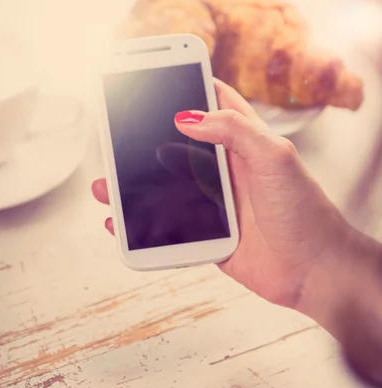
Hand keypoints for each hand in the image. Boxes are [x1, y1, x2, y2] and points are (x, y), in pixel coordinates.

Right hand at [92, 80, 350, 309]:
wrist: (313, 270)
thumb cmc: (305, 212)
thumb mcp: (275, 158)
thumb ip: (235, 131)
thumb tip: (188, 117)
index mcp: (244, 145)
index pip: (214, 108)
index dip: (189, 93)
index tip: (158, 84)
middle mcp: (225, 171)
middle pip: (176, 150)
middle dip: (144, 144)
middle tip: (114, 140)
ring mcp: (213, 204)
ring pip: (165, 189)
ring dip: (135, 187)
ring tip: (106, 185)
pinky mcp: (206, 234)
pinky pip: (167, 226)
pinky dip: (142, 225)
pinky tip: (120, 223)